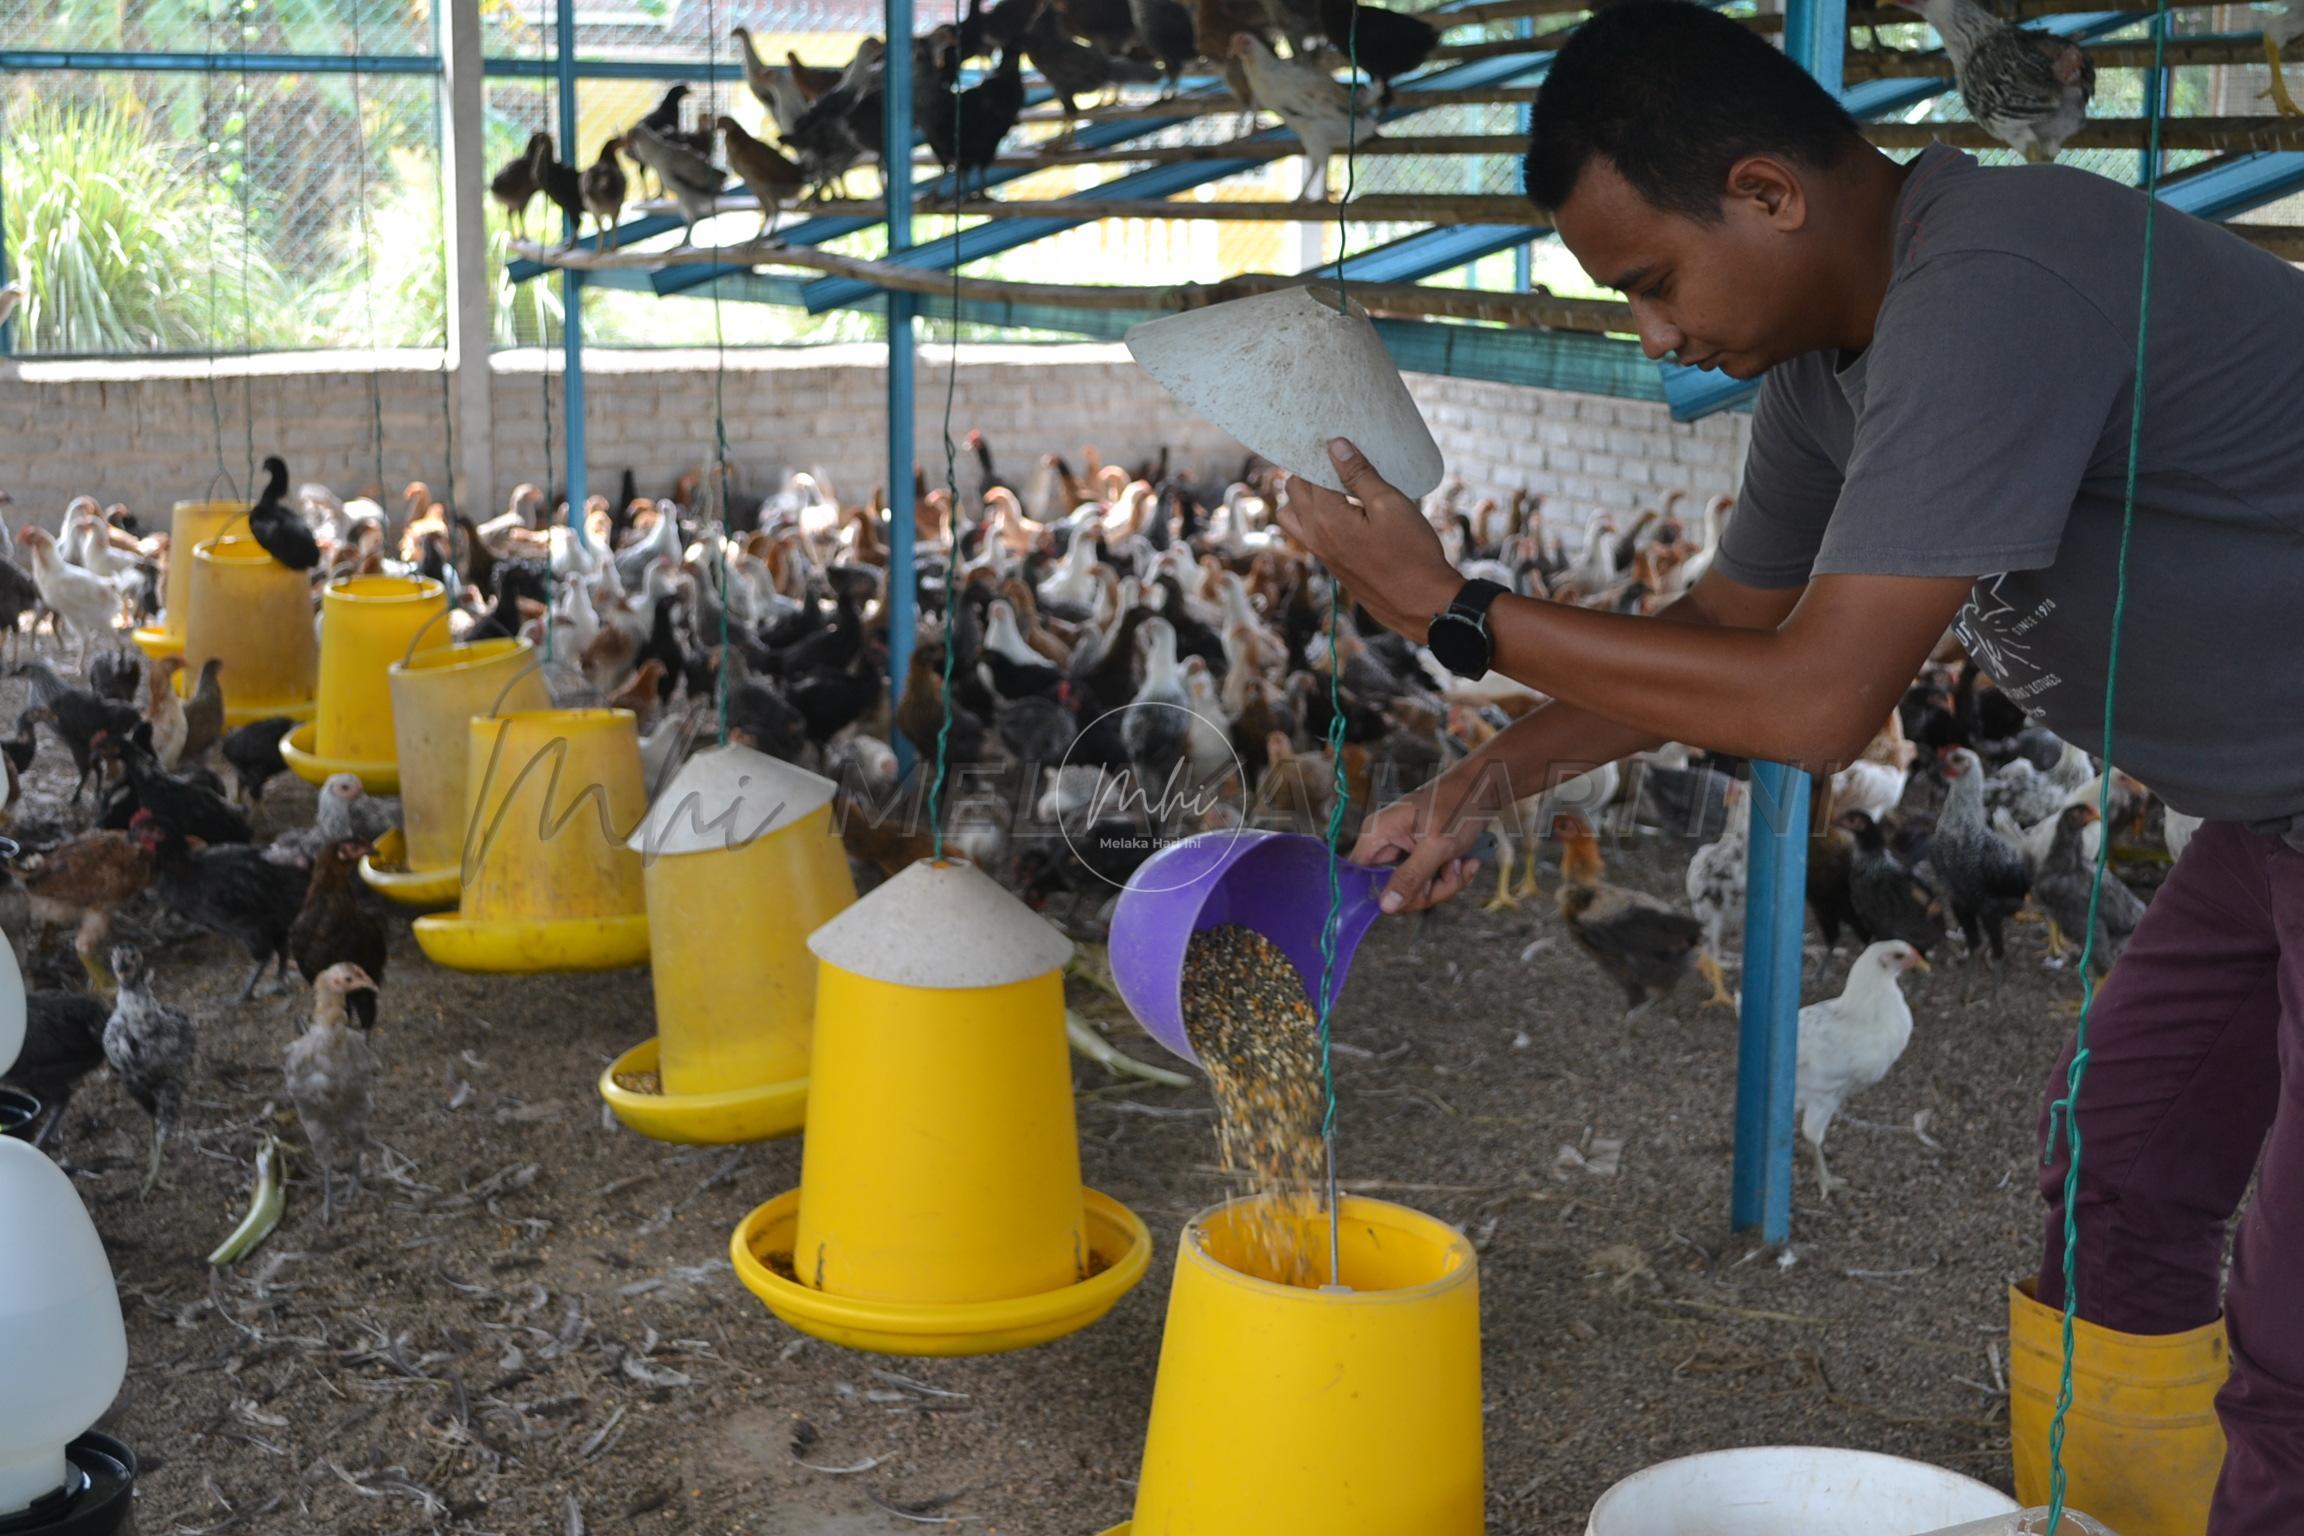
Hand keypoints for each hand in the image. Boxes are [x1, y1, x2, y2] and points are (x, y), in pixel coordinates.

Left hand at [1273, 438, 1461, 638]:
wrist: (1420, 603)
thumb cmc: (1411, 553)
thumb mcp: (1390, 504)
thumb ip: (1360, 474)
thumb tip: (1336, 446)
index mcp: (1326, 516)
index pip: (1307, 473)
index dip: (1320, 454)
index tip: (1335, 440)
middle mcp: (1315, 534)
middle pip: (1293, 490)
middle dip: (1310, 471)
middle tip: (1340, 460)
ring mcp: (1320, 552)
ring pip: (1292, 515)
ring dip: (1306, 497)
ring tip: (1339, 487)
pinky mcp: (1330, 563)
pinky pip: (1307, 533)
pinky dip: (1315, 516)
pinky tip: (1346, 510)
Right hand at [1351, 764, 1496, 914]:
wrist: (1487, 788)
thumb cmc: (1460, 805)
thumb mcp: (1436, 845)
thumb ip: (1410, 877)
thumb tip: (1385, 906)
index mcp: (1377, 833)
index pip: (1357, 875)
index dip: (1375, 893)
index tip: (1403, 900)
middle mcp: (1386, 843)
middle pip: (1391, 890)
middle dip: (1425, 890)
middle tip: (1448, 873)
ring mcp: (1404, 851)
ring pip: (1414, 890)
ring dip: (1444, 883)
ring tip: (1460, 863)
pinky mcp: (1421, 856)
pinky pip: (1429, 882)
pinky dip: (1451, 877)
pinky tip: (1466, 861)